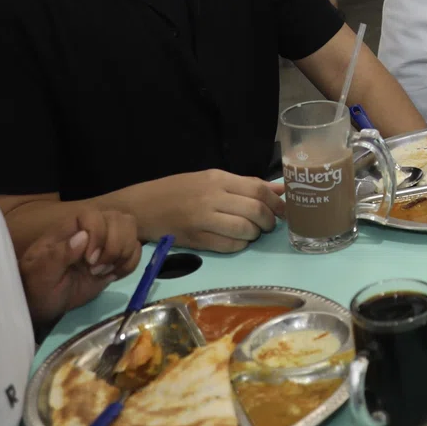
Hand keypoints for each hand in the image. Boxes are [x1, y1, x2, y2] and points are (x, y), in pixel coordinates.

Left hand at [18, 204, 142, 330]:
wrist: (44, 303)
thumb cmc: (38, 287)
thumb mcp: (41, 274)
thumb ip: (58, 255)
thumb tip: (82, 237)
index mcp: (69, 228)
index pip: (93, 215)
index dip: (98, 235)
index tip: (89, 261)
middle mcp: (90, 230)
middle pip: (119, 219)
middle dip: (115, 247)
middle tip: (97, 269)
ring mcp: (104, 243)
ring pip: (130, 231)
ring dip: (124, 254)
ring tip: (105, 272)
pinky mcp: (114, 258)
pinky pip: (135, 250)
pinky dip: (129, 264)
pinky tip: (113, 276)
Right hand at [136, 169, 284, 252]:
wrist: (142, 207)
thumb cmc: (178, 190)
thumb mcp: (210, 179)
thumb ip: (244, 184)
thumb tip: (279, 191)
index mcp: (217, 178)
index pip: (258, 189)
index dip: (277, 203)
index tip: (284, 211)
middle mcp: (211, 197)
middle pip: (255, 210)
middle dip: (269, 221)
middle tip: (269, 225)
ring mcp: (203, 219)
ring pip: (245, 230)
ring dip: (254, 235)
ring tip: (251, 233)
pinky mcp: (196, 240)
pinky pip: (229, 246)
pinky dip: (240, 246)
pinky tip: (236, 241)